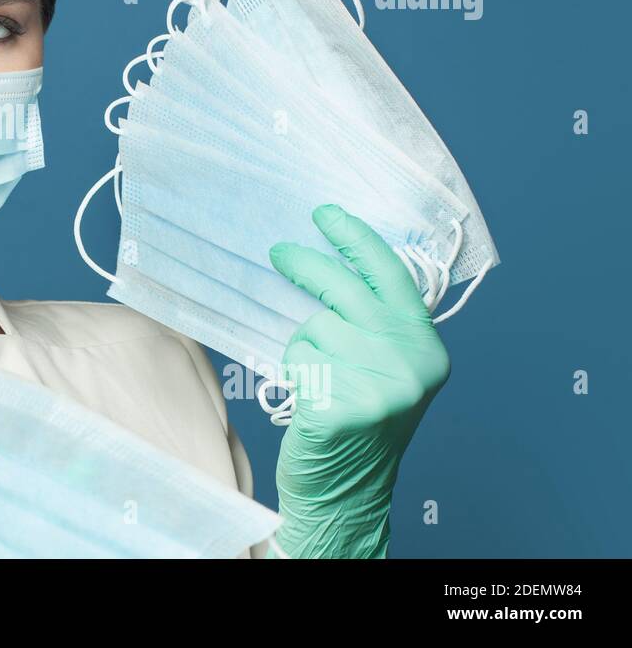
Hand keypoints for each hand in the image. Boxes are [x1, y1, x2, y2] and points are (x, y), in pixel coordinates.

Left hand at [266, 204, 450, 557]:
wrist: (345, 491)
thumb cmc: (356, 422)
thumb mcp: (386, 367)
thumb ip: (374, 323)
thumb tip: (330, 262)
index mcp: (426, 346)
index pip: (389, 275)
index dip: (355, 239)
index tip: (325, 214)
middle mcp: (412, 363)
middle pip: (343, 290)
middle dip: (305, 265)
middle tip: (279, 253)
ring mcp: (381, 387)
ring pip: (313, 328)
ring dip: (302, 346)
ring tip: (317, 377)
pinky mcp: (342, 408)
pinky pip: (298, 361)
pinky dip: (294, 373)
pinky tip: (309, 398)